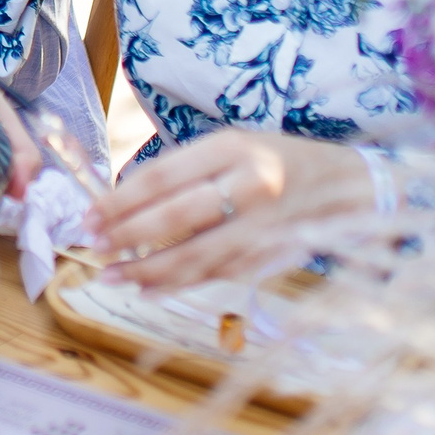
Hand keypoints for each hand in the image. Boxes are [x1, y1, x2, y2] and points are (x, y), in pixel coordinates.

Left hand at [85, 128, 373, 289]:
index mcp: (232, 148)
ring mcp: (262, 226)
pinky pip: (216, 274)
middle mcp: (249, 186)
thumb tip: (123, 200)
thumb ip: (183, 171)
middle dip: (128, 235)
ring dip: (148, 270)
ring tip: (112, 276)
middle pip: (176, 216)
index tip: (90, 214)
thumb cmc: (273, 160)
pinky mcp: (269, 257)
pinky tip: (150, 288)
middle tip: (93, 246)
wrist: (344, 186)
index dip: (121, 199)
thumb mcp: (231, 146)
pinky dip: (180, 284)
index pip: (163, 177)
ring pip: (196, 255)